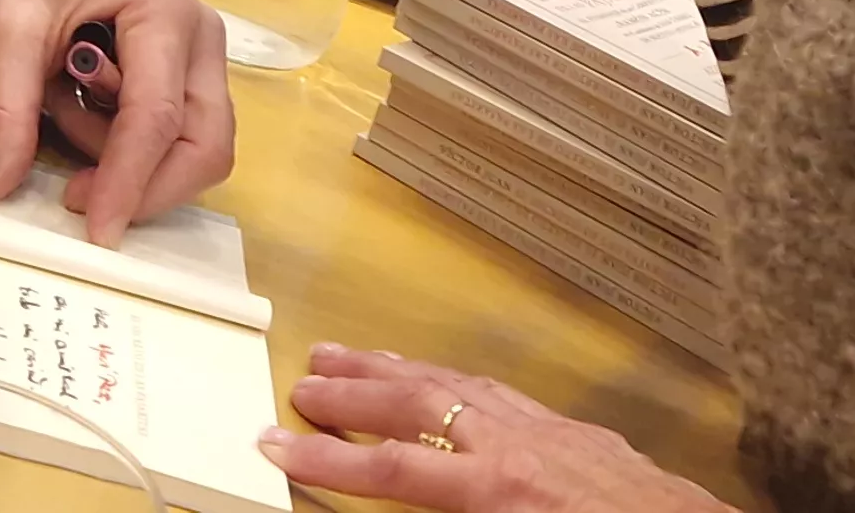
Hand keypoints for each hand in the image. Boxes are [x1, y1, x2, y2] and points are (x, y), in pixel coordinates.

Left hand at [0, 0, 231, 242]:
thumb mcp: (6, 31)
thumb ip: (2, 107)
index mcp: (164, 11)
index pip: (157, 114)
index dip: (129, 179)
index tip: (97, 229)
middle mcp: (203, 39)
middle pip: (203, 144)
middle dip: (145, 186)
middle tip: (77, 196)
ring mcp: (207, 64)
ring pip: (201, 152)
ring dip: (136, 168)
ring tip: (71, 122)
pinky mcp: (197, 86)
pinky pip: (183, 145)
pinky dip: (136, 157)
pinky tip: (88, 122)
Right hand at [261, 346, 736, 511]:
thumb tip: (402, 496)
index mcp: (503, 490)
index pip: (395, 468)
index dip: (329, 458)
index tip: (276, 444)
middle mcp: (521, 447)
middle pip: (420, 402)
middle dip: (354, 391)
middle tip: (300, 381)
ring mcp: (550, 431)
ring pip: (458, 383)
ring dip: (397, 370)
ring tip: (348, 358)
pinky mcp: (577, 432)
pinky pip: (500, 393)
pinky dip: (455, 380)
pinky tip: (438, 379)